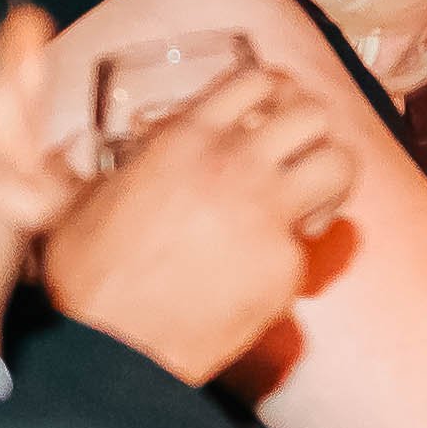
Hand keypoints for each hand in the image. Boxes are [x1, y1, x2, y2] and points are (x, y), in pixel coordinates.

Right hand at [41, 66, 356, 383]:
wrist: (109, 348)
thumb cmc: (88, 278)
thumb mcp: (87, 198)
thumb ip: (117, 164)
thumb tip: (91, 146)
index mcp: (186, 138)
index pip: (259, 79)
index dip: (276, 93)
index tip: (274, 113)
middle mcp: (234, 165)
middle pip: (314, 112)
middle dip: (313, 132)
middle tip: (299, 158)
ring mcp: (266, 213)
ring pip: (339, 162)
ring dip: (330, 179)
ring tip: (309, 203)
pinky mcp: (284, 263)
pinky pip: (311, 243)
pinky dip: (294, 253)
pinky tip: (265, 269)